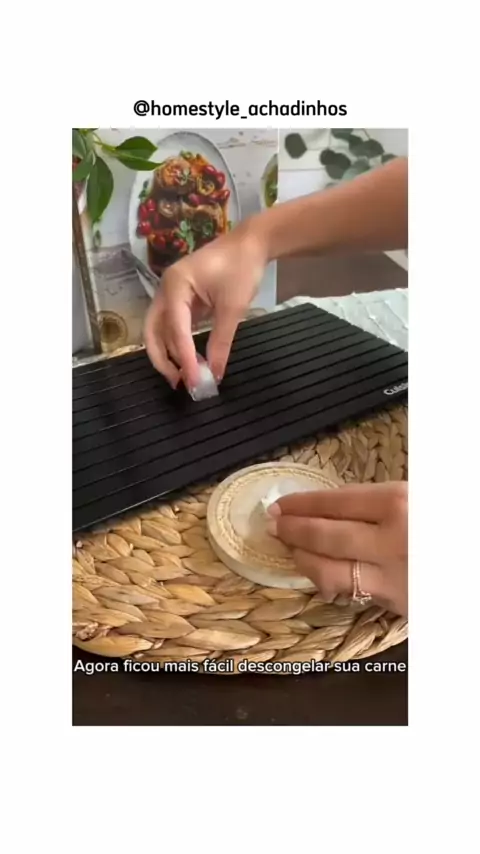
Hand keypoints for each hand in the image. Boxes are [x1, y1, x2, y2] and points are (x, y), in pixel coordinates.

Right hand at [144, 224, 266, 389]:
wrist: (250, 243)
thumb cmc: (242, 268)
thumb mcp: (233, 308)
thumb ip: (221, 342)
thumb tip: (214, 373)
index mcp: (175, 286)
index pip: (175, 330)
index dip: (184, 359)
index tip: (194, 381)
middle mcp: (166, 289)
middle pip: (152, 331)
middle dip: (162, 359)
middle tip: (178, 382)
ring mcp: (171, 293)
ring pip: (160, 329)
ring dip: (169, 353)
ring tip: (184, 375)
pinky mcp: (181, 298)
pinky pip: (172, 325)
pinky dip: (178, 343)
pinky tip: (189, 359)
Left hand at [267, 482, 407, 615]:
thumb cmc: (462, 522)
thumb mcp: (416, 498)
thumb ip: (377, 500)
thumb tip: (332, 504)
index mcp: (396, 503)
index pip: (335, 501)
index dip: (302, 503)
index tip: (281, 504)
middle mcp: (389, 539)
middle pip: (325, 535)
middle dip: (293, 530)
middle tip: (273, 525)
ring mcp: (390, 576)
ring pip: (329, 571)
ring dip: (303, 559)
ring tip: (290, 549)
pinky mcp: (394, 602)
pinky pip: (350, 591)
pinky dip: (328, 581)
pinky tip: (320, 574)